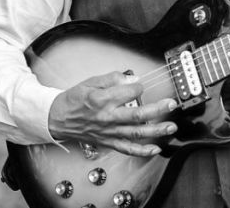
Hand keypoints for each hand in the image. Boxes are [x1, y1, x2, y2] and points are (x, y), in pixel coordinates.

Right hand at [48, 71, 177, 156]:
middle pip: (137, 115)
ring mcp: (109, 131)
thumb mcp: (90, 82)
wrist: (58, 118)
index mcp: (102, 100)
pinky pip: (127, 148)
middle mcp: (108, 117)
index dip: (138, 86)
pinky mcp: (108, 142)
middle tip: (171, 104)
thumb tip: (133, 79)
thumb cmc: (74, 99)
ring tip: (171, 127)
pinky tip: (156, 149)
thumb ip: (112, 78)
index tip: (140, 84)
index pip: (129, 92)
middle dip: (158, 109)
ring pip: (136, 133)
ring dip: (156, 130)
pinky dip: (142, 150)